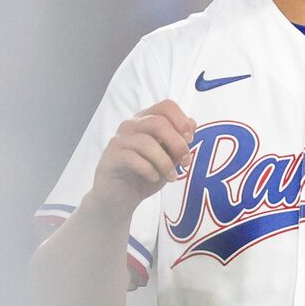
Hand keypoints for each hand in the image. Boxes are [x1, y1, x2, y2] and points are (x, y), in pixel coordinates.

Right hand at [87, 100, 193, 216]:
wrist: (119, 198)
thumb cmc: (144, 176)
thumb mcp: (168, 159)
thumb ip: (178, 141)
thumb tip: (192, 122)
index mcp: (146, 121)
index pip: (166, 106)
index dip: (181, 121)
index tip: (190, 140)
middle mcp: (131, 126)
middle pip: (158, 122)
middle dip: (177, 143)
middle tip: (185, 162)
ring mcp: (120, 140)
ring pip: (147, 142)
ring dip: (165, 162)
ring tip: (172, 177)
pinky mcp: (111, 157)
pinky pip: (134, 159)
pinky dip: (149, 170)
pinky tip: (153, 178)